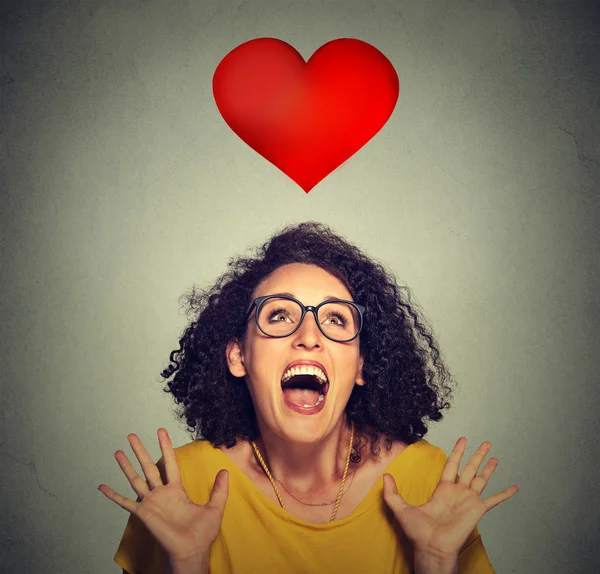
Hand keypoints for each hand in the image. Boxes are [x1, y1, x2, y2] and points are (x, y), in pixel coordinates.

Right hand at [98, 428, 228, 562]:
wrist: (191, 551)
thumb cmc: (202, 533)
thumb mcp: (215, 508)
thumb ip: (220, 490)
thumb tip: (225, 471)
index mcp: (177, 489)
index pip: (169, 462)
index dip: (165, 446)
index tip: (161, 431)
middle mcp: (162, 493)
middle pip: (148, 467)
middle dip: (140, 451)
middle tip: (132, 435)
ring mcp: (151, 503)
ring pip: (135, 480)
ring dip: (126, 467)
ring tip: (118, 452)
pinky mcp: (143, 514)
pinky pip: (125, 503)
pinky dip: (113, 495)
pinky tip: (103, 487)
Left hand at [383, 437, 517, 559]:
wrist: (432, 548)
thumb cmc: (418, 532)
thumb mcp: (400, 508)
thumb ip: (392, 492)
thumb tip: (385, 475)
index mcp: (443, 489)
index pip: (452, 465)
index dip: (458, 452)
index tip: (463, 440)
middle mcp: (458, 492)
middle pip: (470, 468)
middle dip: (477, 455)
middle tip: (486, 443)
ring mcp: (469, 500)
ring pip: (482, 479)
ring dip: (489, 468)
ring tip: (496, 457)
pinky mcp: (477, 510)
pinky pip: (494, 500)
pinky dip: (504, 494)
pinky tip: (514, 488)